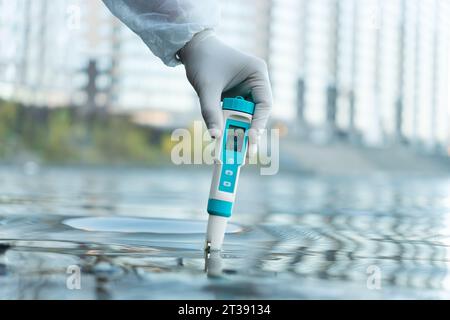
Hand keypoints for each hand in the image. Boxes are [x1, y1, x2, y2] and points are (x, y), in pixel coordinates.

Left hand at [179, 30, 272, 153]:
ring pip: (247, 116)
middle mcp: (256, 82)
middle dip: (250, 133)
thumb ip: (211, 112)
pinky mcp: (236, 95)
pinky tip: (226, 140)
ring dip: (240, 131)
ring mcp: (246, 89)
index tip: (251, 139)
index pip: (264, 104)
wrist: (191, 48)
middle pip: (257, 113)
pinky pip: (237, 114)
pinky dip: (231, 126)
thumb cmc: (202, 61)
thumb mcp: (206, 88)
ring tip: (236, 152)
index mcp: (257, 74)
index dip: (259, 124)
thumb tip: (215, 137)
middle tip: (246, 153)